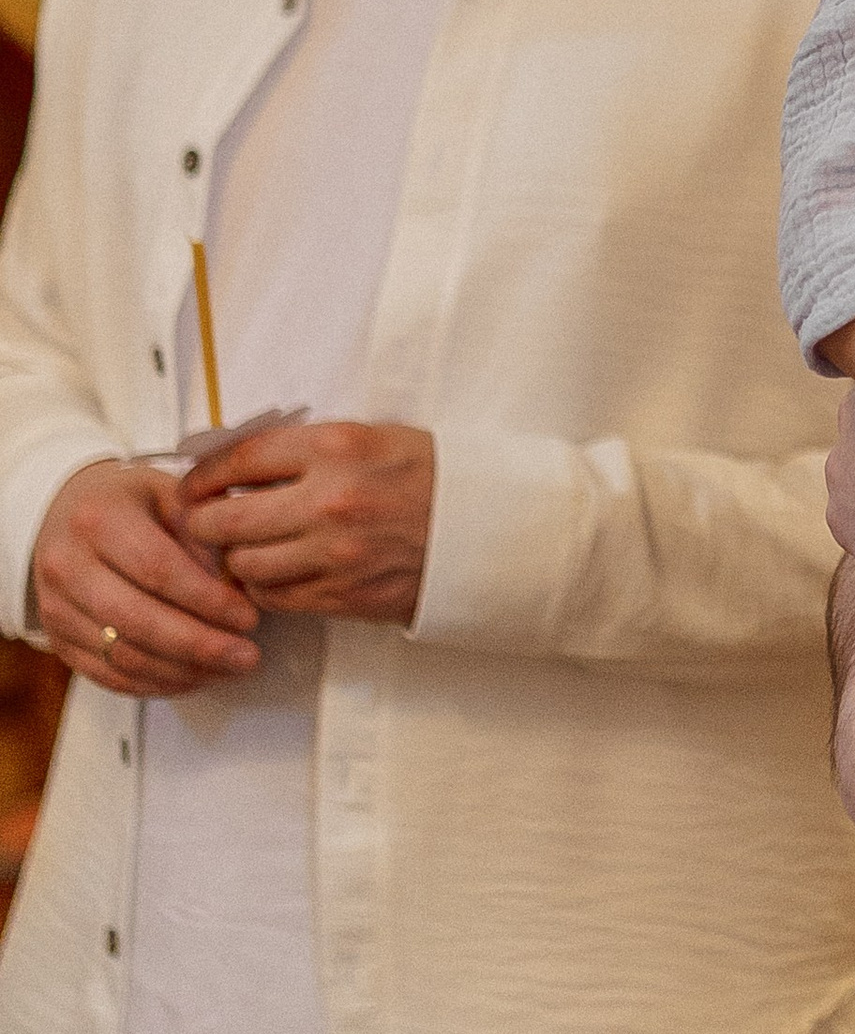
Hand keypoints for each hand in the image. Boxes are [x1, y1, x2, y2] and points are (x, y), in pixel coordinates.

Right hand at [29, 458, 262, 696]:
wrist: (65, 513)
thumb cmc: (129, 503)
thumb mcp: (169, 494)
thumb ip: (202, 532)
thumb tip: (236, 584)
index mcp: (99, 519)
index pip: (158, 569)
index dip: (207, 599)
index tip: (248, 618)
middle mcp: (67, 564)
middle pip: (137, 620)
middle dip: (200, 646)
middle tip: (247, 656)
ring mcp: (55, 606)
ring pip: (122, 656)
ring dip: (183, 671)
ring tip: (228, 669)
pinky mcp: (57, 639)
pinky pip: (107, 675)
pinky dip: (155, 684)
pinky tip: (193, 677)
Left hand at [174, 419, 435, 624]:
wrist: (483, 525)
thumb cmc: (426, 475)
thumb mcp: (369, 436)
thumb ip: (304, 448)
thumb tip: (236, 464)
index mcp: (335, 448)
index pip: (239, 459)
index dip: (202, 475)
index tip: (192, 484)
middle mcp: (329, 500)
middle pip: (227, 520)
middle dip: (206, 523)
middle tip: (206, 522)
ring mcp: (335, 553)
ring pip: (245, 565)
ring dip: (238, 558)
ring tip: (248, 548)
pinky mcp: (343, 593)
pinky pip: (275, 597)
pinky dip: (265, 587)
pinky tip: (277, 572)